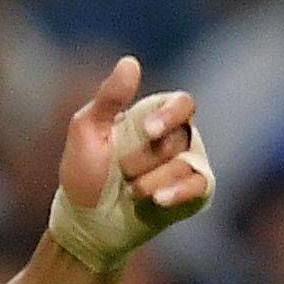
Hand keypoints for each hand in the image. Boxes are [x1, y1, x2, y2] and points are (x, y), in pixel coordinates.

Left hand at [48, 57, 213, 268]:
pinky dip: (176, 192)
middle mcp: (176, 139)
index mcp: (154, 118)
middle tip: (122, 171)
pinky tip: (157, 200)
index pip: (182, 103)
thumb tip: (130, 61)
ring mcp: (188, 166)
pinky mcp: (194, 193)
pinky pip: (199, 186)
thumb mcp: (88, 131)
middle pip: (178, 137)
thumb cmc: (85, 173)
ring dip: (148, 181)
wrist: (87, 221)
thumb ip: (109, 99)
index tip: (147, 131)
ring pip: (183, 165)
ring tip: (129, 191)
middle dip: (142, 158)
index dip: (170, 115)